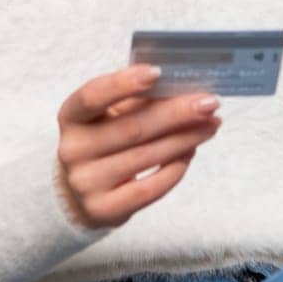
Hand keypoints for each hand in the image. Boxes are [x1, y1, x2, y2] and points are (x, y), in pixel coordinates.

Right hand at [54, 64, 222, 228]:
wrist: (78, 193)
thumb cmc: (103, 142)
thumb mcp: (108, 117)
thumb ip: (137, 102)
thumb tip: (184, 90)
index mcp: (71, 116)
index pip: (92, 96)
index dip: (123, 83)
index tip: (158, 72)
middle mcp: (73, 149)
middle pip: (131, 128)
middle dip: (176, 113)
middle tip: (209, 103)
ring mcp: (86, 183)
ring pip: (146, 157)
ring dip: (185, 139)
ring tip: (211, 125)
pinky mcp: (103, 209)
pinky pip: (150, 188)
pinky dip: (175, 168)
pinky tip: (191, 152)